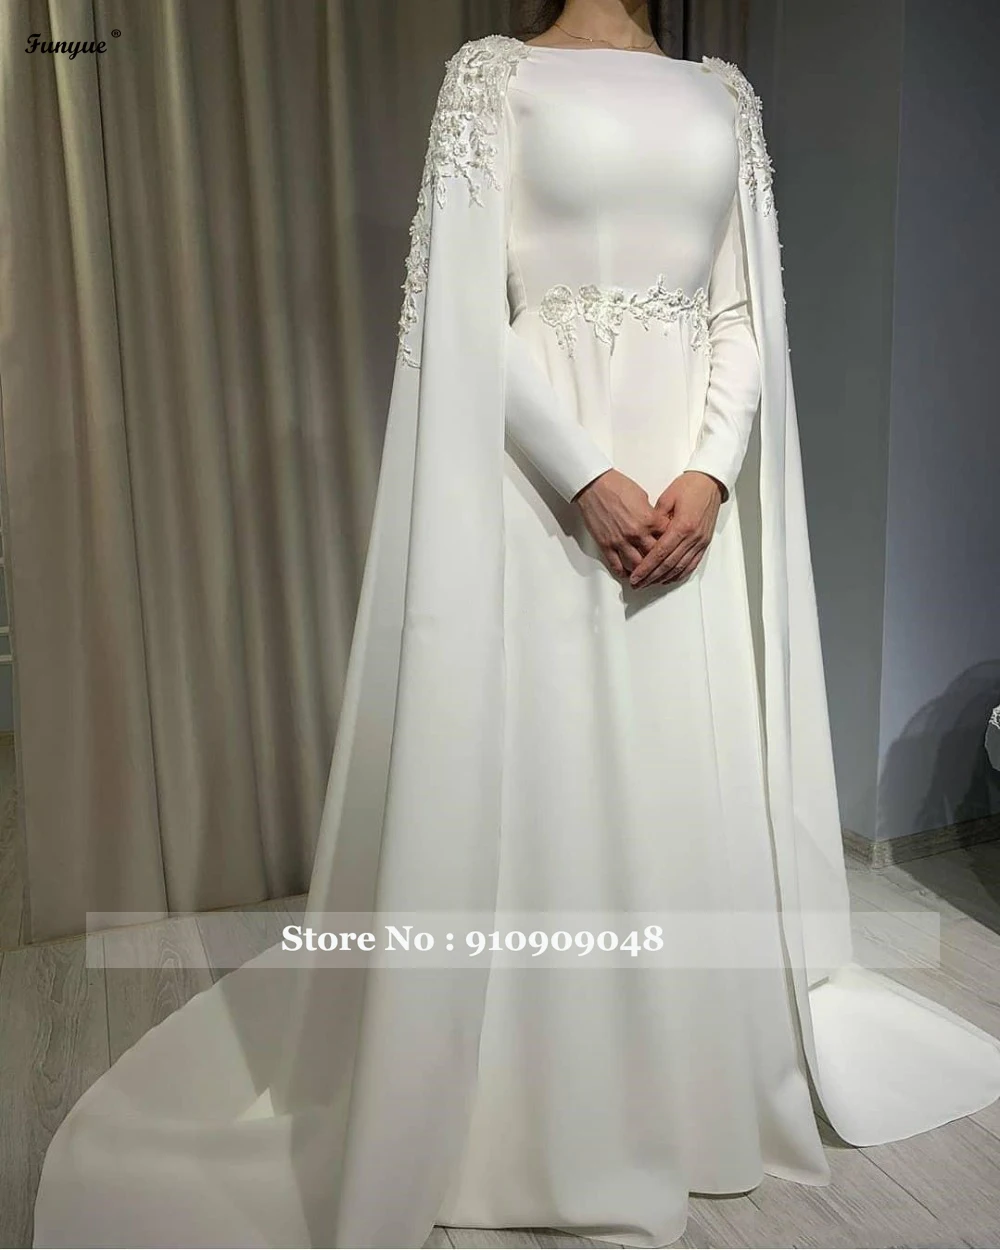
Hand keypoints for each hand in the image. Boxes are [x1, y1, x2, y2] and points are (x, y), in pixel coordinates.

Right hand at [573, 469, 663, 578]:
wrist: (594, 486)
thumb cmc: (617, 486)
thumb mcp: (643, 497)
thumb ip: (651, 514)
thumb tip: (655, 524)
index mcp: (649, 520)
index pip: (667, 539)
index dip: (670, 544)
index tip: (671, 548)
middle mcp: (637, 533)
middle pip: (654, 556)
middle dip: (659, 560)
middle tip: (661, 564)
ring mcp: (621, 541)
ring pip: (637, 565)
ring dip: (642, 571)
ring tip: (645, 574)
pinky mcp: (606, 545)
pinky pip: (616, 565)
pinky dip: (623, 572)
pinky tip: (627, 574)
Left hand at [627, 471, 723, 588]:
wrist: (711, 482)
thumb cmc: (690, 486)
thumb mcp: (666, 498)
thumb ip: (655, 519)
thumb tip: (644, 535)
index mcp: (682, 525)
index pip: (660, 553)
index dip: (646, 567)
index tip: (635, 576)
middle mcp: (693, 537)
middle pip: (668, 565)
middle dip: (651, 577)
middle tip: (637, 584)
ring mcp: (700, 542)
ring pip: (680, 568)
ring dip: (663, 579)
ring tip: (649, 584)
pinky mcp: (704, 543)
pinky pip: (692, 564)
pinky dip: (679, 574)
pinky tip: (668, 579)